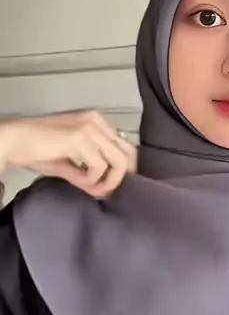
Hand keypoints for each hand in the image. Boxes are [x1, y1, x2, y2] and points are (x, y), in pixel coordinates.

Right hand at [0, 111, 137, 197]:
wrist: (14, 142)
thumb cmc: (37, 151)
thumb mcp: (71, 165)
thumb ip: (92, 174)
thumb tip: (107, 190)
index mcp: (96, 122)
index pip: (126, 147)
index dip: (123, 172)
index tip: (109, 187)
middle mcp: (97, 121)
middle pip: (129, 154)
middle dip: (119, 178)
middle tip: (104, 193)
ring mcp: (90, 128)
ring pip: (120, 161)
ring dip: (108, 181)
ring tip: (92, 189)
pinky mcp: (81, 138)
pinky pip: (100, 166)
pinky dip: (92, 179)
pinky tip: (79, 181)